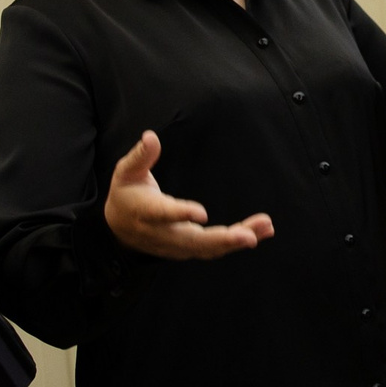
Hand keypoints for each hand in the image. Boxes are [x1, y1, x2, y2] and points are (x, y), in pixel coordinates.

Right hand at [102, 131, 275, 259]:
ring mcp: (177, 245)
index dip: (181, 214)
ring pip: (210, 248)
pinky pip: (215, 249)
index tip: (201, 213)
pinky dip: (237, 242)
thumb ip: (140, 156)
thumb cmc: (126, 193)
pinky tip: (262, 231)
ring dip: (238, 240)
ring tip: (266, 227)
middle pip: (195, 241)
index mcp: (146, 212)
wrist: (118, 228)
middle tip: (250, 236)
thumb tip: (151, 137)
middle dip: (224, 240)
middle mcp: (163, 234)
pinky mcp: (188, 249)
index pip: (164, 214)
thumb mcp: (125, 171)